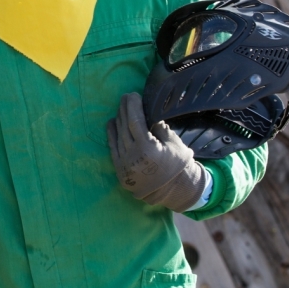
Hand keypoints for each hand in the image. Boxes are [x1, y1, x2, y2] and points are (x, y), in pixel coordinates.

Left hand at [107, 92, 205, 212]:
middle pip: (124, 126)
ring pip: (118, 135)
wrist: (172, 192)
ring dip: (118, 119)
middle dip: (124, 109)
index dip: (132, 106)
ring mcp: (124, 163)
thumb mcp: (175, 146)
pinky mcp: (120, 170)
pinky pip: (113, 148)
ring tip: (120, 108)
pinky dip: (111, 134)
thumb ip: (162, 129)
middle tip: (125, 97)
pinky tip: (111, 122)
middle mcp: (133, 155)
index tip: (132, 95)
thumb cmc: (177, 166)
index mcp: (148, 148)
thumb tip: (151, 117)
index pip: (135, 121)